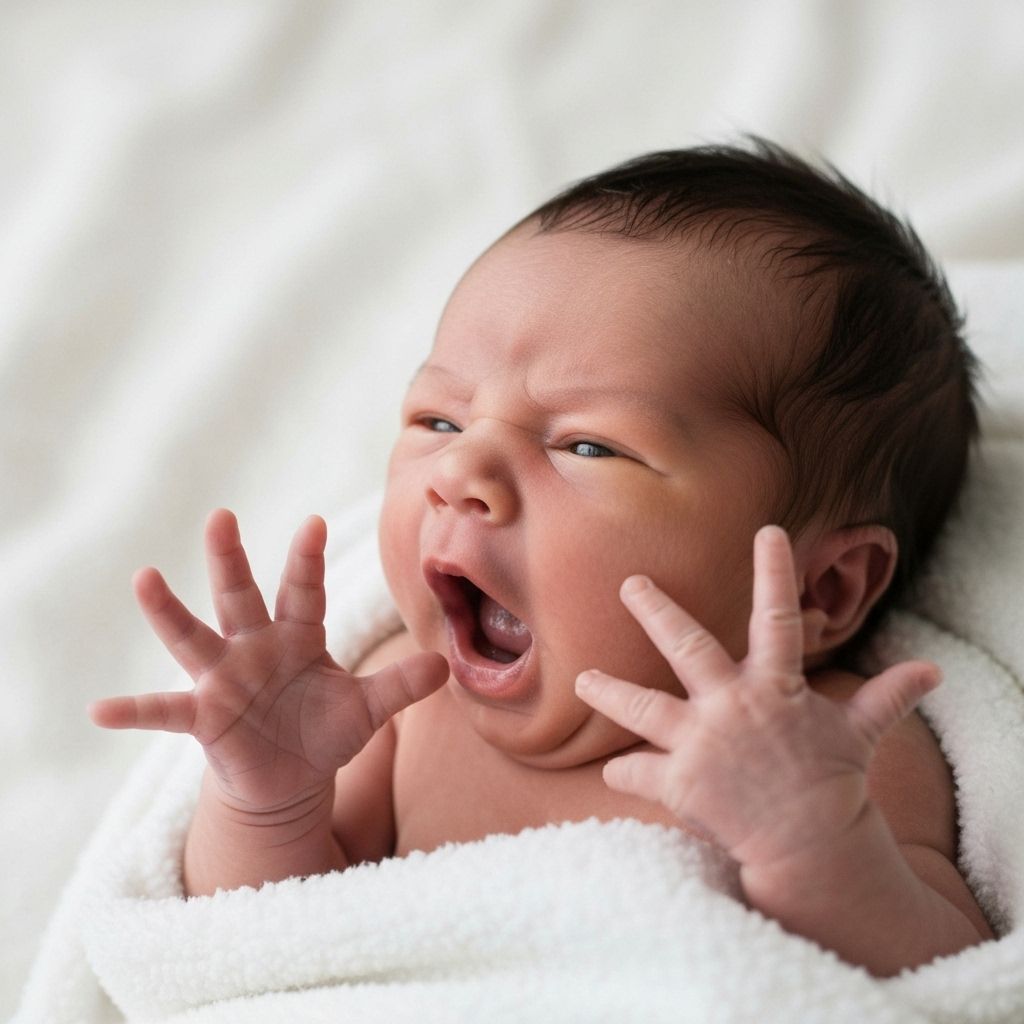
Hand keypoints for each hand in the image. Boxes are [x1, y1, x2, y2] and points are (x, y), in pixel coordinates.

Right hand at [90, 509, 447, 812]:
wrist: (291, 777)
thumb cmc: (326, 731)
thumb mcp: (367, 709)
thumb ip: (400, 687)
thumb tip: (445, 665)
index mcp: (298, 636)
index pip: (304, 590)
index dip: (307, 559)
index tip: (312, 522)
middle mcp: (255, 647)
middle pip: (241, 595)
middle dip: (231, 559)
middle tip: (221, 516)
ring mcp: (224, 679)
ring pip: (196, 637)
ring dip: (170, 612)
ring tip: (144, 578)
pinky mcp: (204, 717)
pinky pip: (163, 711)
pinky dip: (134, 710)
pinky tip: (99, 710)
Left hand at [574, 525, 939, 867]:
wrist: (811, 849)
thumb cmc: (831, 784)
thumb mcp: (858, 734)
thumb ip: (884, 696)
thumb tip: (933, 672)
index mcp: (775, 688)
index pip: (777, 618)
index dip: (774, 572)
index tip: (768, 530)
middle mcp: (732, 707)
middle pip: (687, 646)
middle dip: (656, 610)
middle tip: (630, 583)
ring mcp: (701, 743)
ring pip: (642, 707)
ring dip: (608, 690)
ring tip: (580, 680)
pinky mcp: (679, 783)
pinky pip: (636, 771)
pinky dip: (623, 772)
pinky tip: (611, 771)